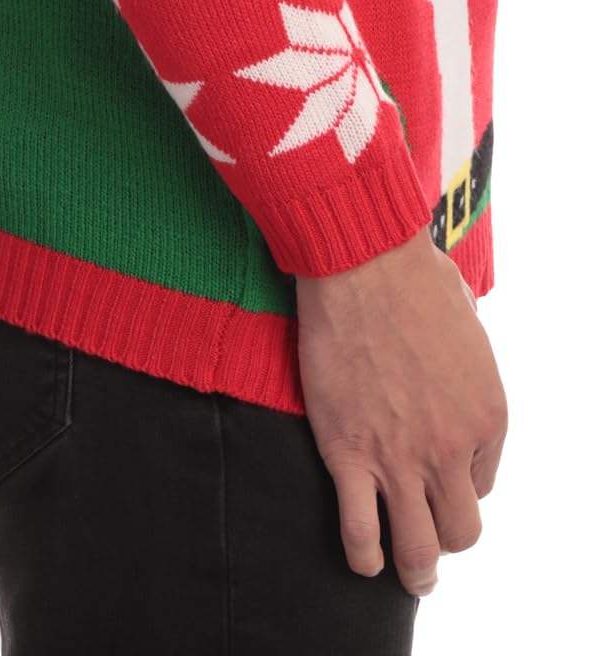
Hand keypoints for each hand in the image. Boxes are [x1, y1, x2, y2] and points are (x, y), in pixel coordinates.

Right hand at [295, 225, 506, 598]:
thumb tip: (450, 366)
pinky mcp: (348, 456)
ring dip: (415, 570)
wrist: (364, 264)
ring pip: (418, 550)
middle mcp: (452, 448)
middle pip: (462, 531)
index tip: (442, 477)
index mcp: (489, 414)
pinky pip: (360, 533)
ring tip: (408, 574)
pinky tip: (363, 556)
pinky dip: (363, 555)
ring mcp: (400, 459)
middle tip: (430, 535)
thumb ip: (468, 361)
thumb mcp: (469, 319)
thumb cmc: (414, 277)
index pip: (483, 481)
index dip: (461, 482)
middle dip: (446, 537)